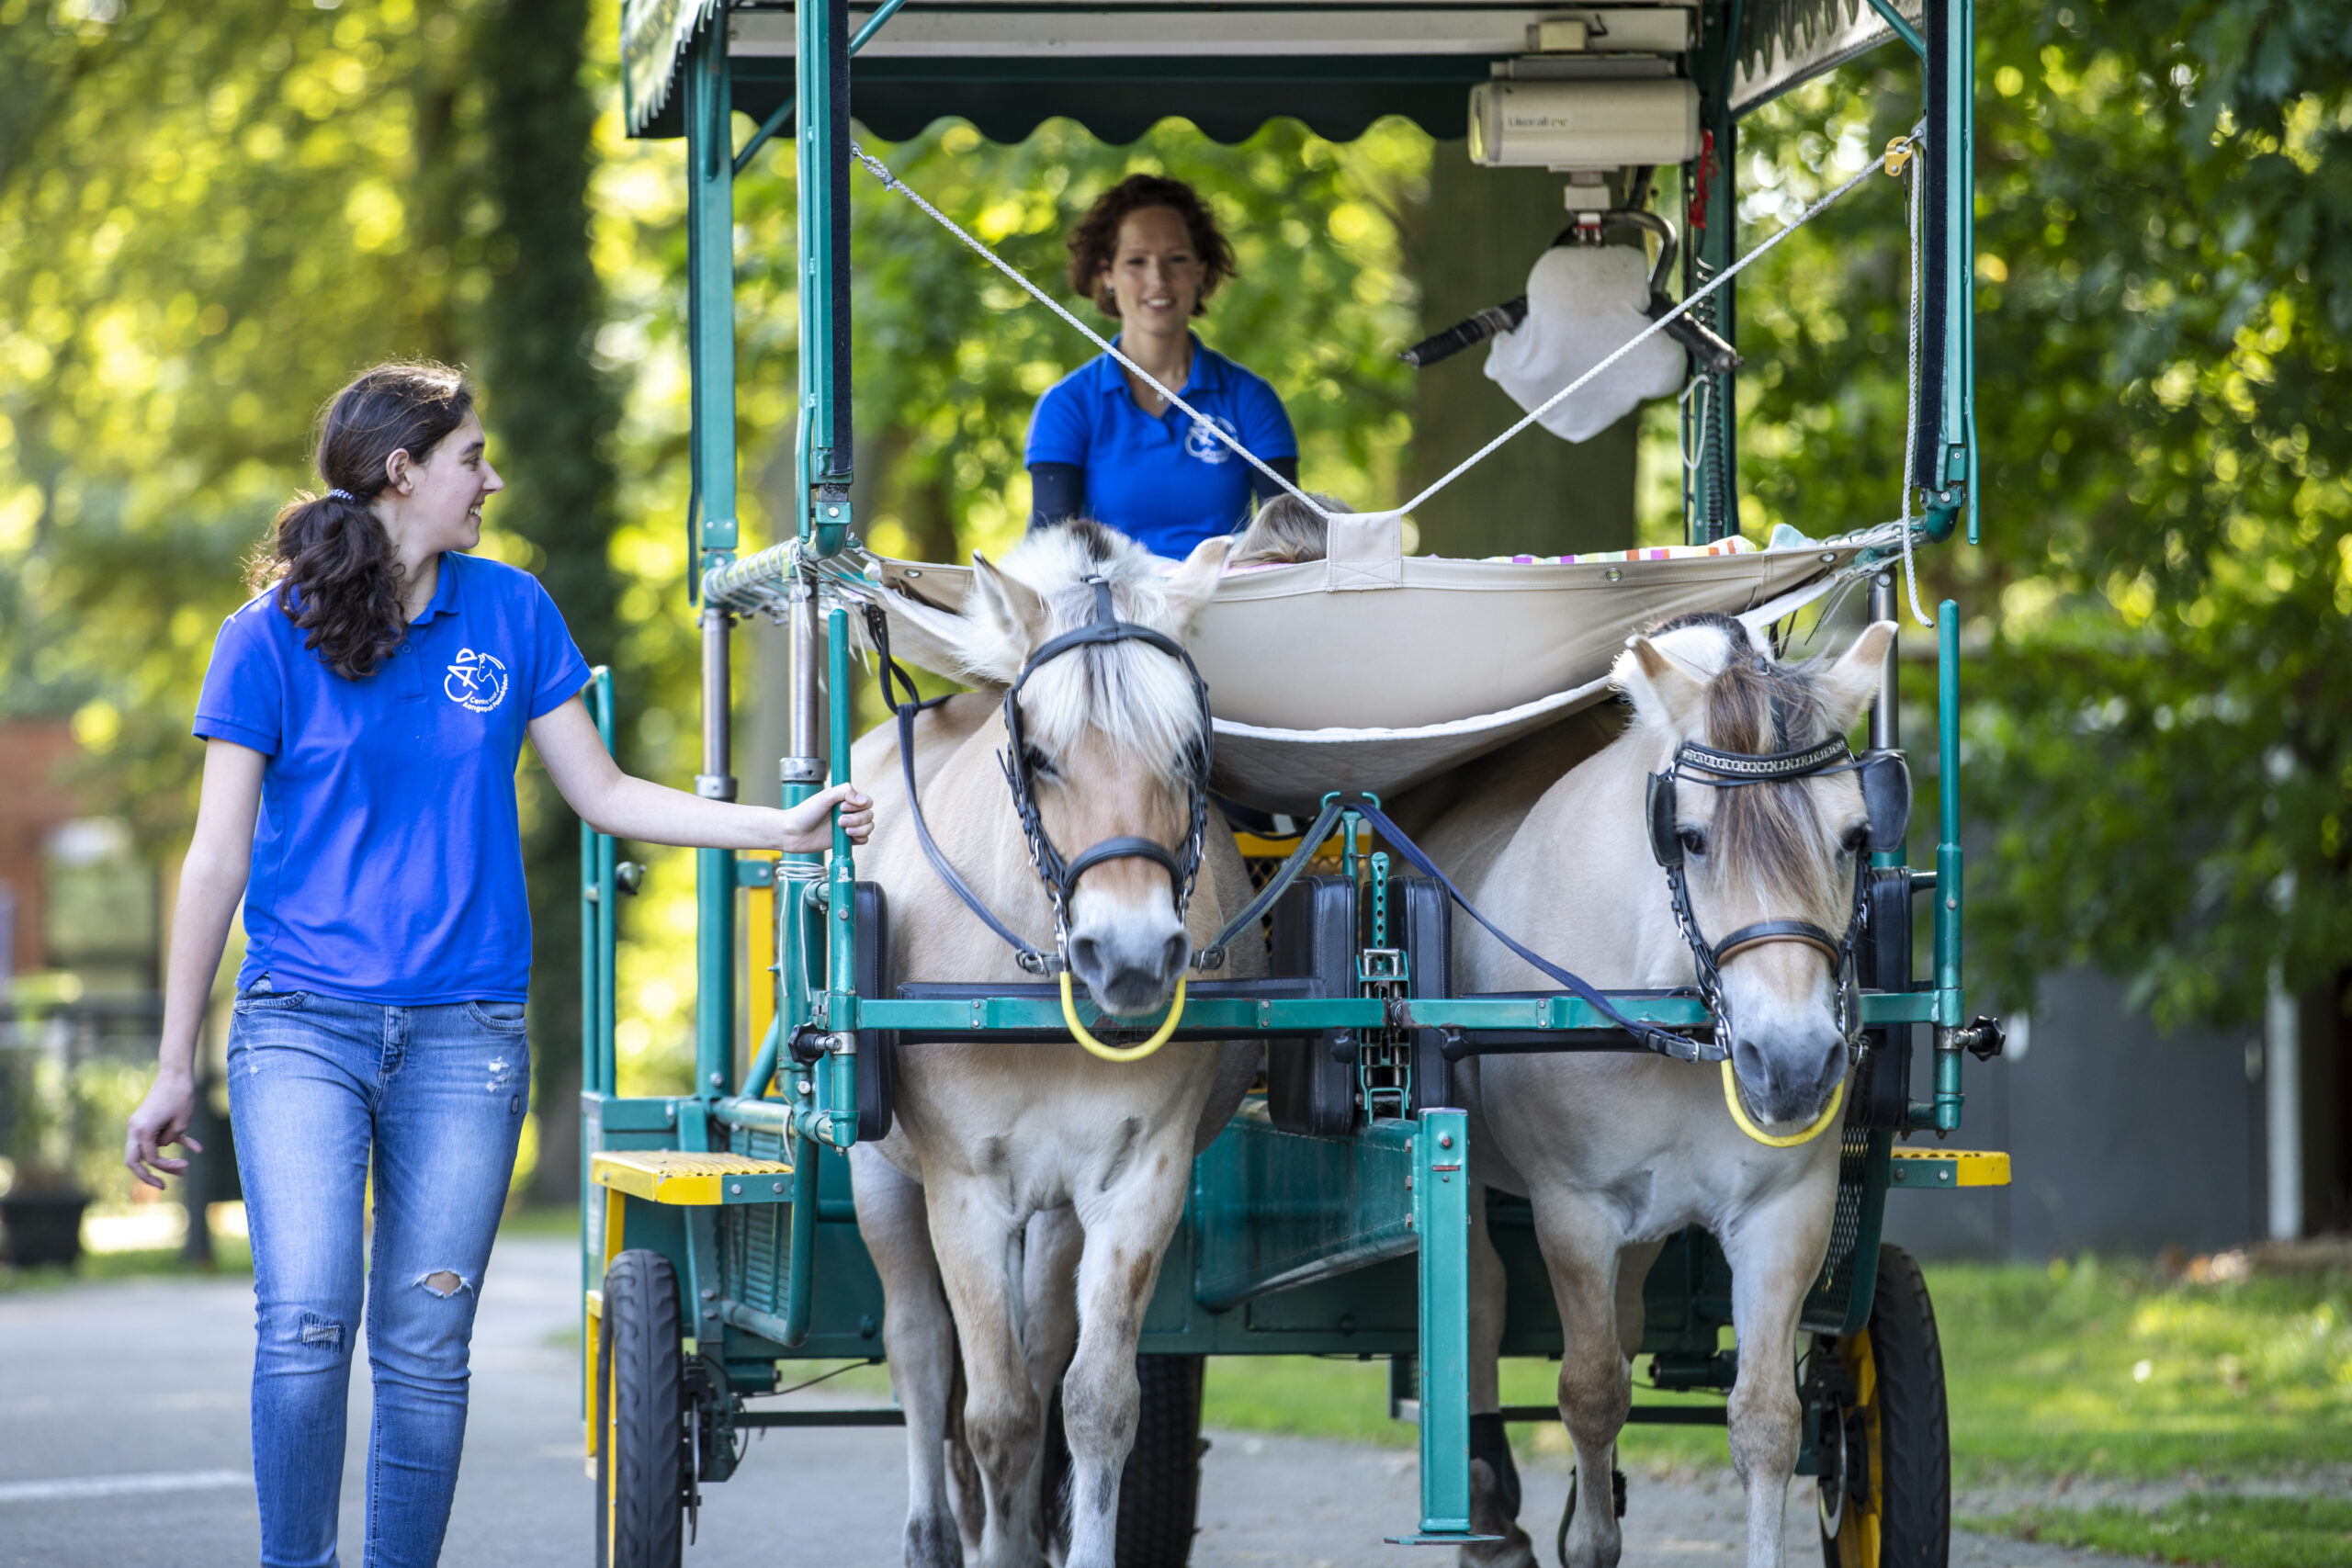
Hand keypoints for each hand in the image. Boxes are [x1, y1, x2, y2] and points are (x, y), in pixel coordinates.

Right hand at [124, 1073, 204, 1190]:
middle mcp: (135, 1128)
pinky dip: (172, 1143)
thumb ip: (171, 1139)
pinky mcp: (147, 1120)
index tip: (185, 1167)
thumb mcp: (181, 1122)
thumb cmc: (181, 1095)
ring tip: (183, 1171)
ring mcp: (139, 1124)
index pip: (150, 1159)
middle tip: (162, 1186)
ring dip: (160, 1162)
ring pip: (143, 1151)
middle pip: (133, 1161)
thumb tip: (163, 1147)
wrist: (176, 1071)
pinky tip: (196, 1148)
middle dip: (146, 1176)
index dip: (167, 1167)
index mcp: (141, 1131)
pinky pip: (156, 1137)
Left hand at [777, 782, 873, 851]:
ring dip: (860, 829)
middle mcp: (848, 812)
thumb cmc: (805, 813)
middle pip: (869, 815)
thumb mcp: (824, 797)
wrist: (793, 833)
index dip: (860, 805)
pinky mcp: (846, 840)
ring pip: (869, 827)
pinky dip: (860, 838)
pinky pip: (864, 839)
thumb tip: (863, 799)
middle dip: (857, 819)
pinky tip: (847, 837)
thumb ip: (845, 791)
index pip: (866, 801)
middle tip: (839, 821)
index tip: (843, 807)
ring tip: (844, 830)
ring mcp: (848, 826)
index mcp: (844, 800)